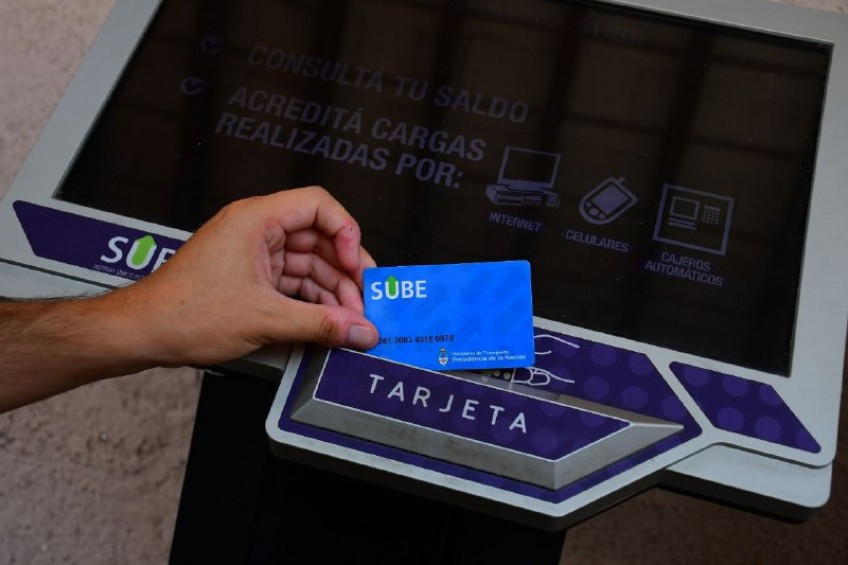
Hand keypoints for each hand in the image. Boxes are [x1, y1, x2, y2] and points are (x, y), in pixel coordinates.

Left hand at [109, 186, 378, 366]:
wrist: (145, 333)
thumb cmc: (185, 312)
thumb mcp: (265, 319)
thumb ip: (321, 324)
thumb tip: (360, 330)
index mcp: (256, 220)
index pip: (318, 205)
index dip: (345, 232)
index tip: (356, 264)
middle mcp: (256, 230)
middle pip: (319, 238)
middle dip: (344, 271)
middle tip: (364, 301)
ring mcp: (254, 254)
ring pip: (309, 264)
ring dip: (331, 292)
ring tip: (350, 321)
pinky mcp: (251, 277)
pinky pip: (293, 282)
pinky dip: (312, 301)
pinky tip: (328, 322)